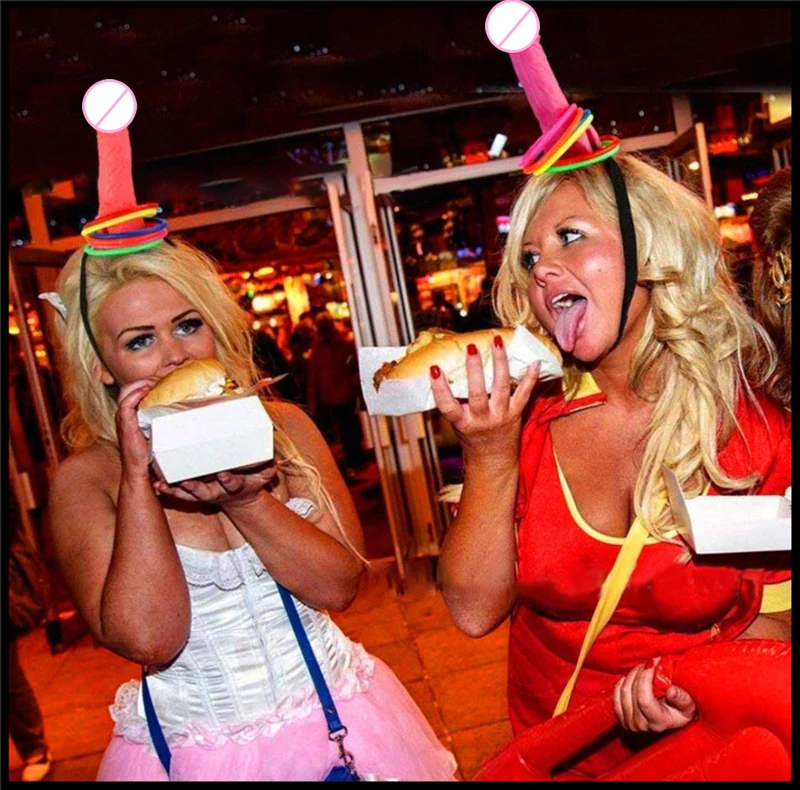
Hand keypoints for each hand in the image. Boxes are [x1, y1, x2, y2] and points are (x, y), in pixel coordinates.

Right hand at [116, 378, 158, 478]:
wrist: (138, 469)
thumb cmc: (148, 453)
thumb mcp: (157, 432)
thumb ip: (164, 421)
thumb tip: (185, 412)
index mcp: (130, 414)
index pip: (134, 390)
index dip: (145, 382)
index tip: (161, 380)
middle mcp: (124, 414)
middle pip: (129, 388)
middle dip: (144, 380)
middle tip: (160, 379)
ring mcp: (123, 419)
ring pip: (126, 392)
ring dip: (140, 384)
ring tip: (154, 382)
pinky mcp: (125, 424)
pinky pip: (126, 404)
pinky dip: (135, 394)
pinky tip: (146, 391)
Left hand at [152, 462, 279, 510]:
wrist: (238, 498)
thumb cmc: (250, 482)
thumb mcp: (263, 477)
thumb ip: (268, 469)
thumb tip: (274, 460)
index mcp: (233, 486)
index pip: (231, 483)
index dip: (228, 480)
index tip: (224, 475)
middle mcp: (216, 492)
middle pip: (203, 492)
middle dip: (194, 488)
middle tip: (186, 482)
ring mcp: (203, 493)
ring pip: (186, 495)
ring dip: (174, 491)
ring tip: (161, 485)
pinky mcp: (192, 492)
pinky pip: (177, 494)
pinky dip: (167, 490)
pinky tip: (156, 485)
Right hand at [430, 335, 540, 460]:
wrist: (493, 460)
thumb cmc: (471, 437)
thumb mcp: (458, 422)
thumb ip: (455, 402)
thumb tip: (444, 372)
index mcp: (463, 422)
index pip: (447, 406)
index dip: (439, 388)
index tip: (434, 369)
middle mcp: (482, 420)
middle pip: (477, 394)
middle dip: (474, 370)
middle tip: (471, 348)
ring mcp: (501, 416)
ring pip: (501, 387)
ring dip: (499, 363)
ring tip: (497, 343)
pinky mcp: (516, 414)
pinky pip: (525, 394)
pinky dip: (530, 378)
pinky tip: (535, 362)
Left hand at [613, 658, 696, 732]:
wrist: (671, 720)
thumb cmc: (682, 711)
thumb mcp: (689, 706)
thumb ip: (682, 698)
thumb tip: (671, 691)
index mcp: (657, 723)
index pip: (644, 699)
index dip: (645, 677)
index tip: (653, 662)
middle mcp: (640, 725)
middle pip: (631, 692)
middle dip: (639, 671)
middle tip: (650, 661)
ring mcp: (629, 723)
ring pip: (623, 691)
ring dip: (632, 674)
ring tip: (643, 667)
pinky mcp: (621, 718)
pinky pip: (615, 695)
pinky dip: (622, 682)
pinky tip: (632, 676)